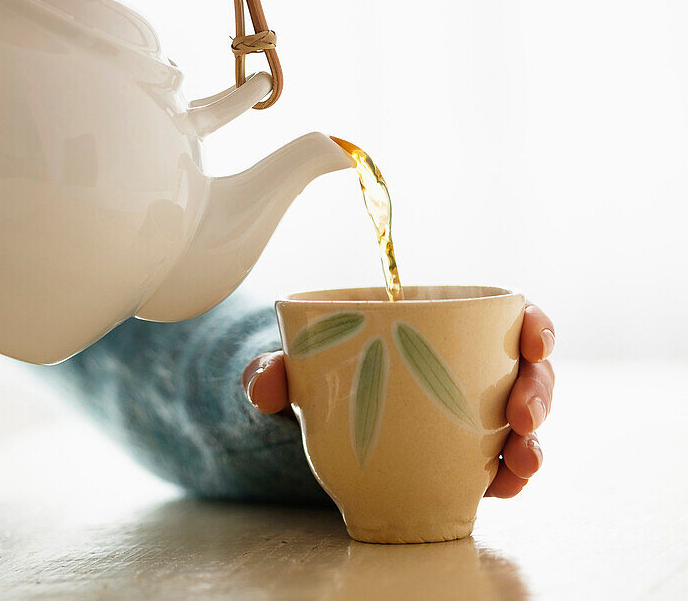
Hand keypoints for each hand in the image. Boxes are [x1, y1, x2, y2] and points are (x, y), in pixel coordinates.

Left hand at [242, 301, 554, 499]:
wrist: (323, 429)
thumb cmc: (327, 378)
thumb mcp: (300, 369)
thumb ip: (273, 369)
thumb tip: (264, 384)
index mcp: (447, 330)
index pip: (508, 318)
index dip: (534, 324)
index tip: (534, 340)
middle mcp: (475, 370)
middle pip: (530, 371)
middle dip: (538, 392)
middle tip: (521, 416)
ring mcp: (478, 417)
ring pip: (528, 423)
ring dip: (533, 442)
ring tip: (520, 460)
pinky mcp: (473, 460)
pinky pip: (506, 467)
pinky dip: (512, 477)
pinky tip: (501, 486)